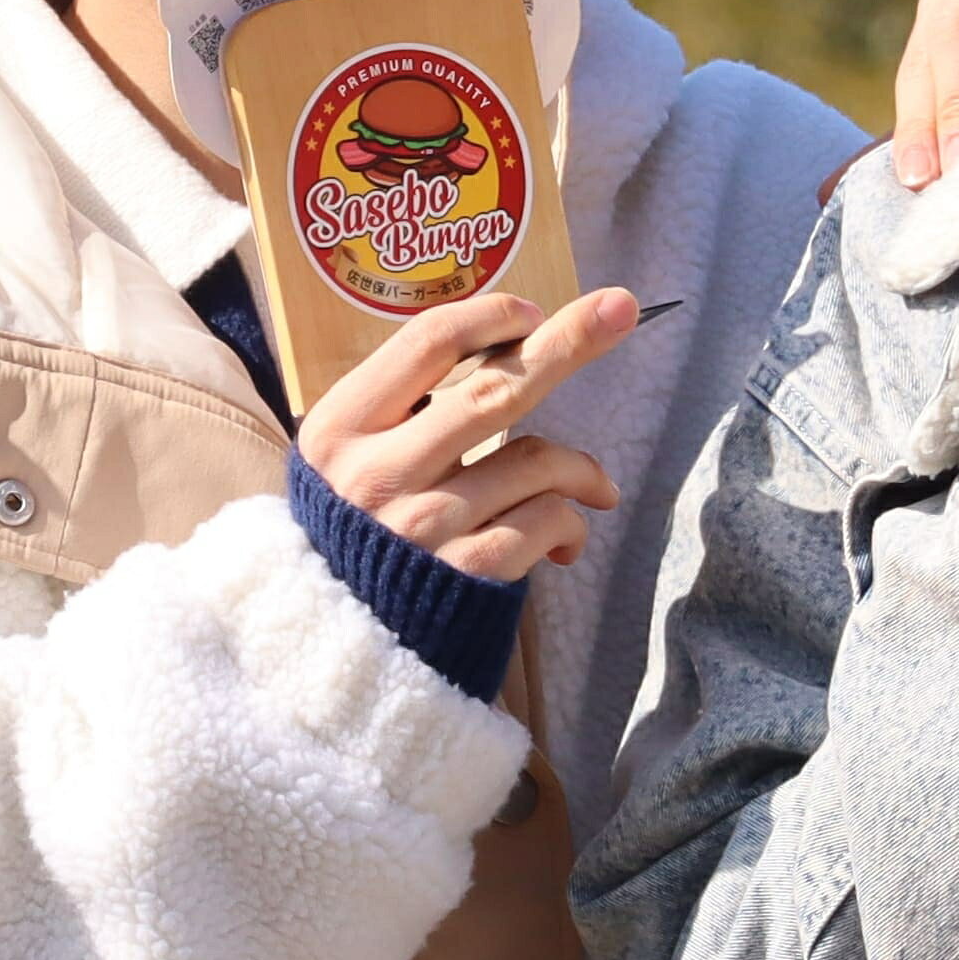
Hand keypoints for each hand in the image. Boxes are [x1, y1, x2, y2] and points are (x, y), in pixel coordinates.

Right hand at [296, 280, 642, 587]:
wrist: (337, 651)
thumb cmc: (351, 538)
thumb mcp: (343, 463)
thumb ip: (397, 411)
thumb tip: (499, 349)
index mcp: (341, 429)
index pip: (426, 343)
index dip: (488, 316)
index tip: (530, 312)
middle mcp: (379, 473)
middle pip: (494, 389)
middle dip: (568, 343)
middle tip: (621, 309)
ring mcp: (423, 527)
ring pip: (534, 461)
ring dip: (579, 468)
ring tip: (595, 487)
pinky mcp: (464, 578)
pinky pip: (544, 522)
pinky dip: (569, 523)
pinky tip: (567, 538)